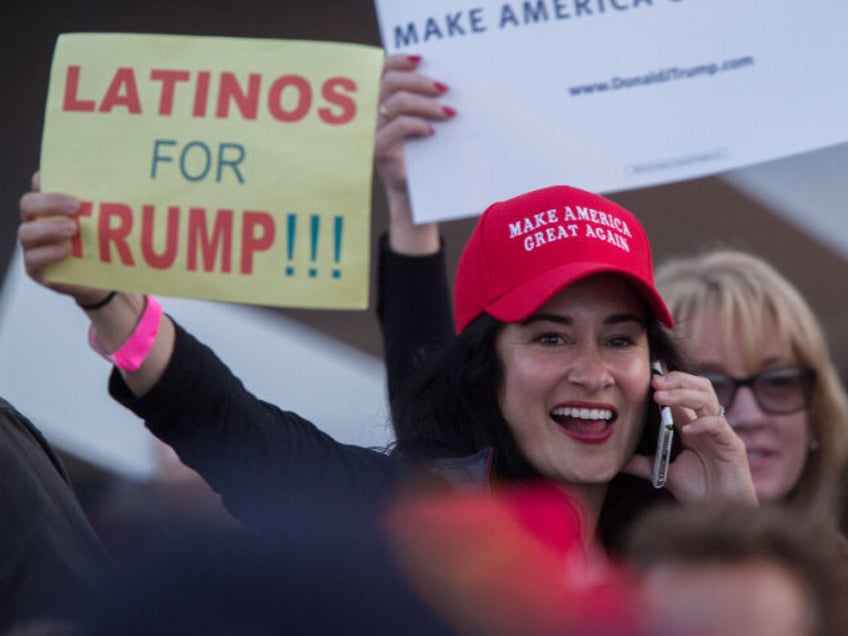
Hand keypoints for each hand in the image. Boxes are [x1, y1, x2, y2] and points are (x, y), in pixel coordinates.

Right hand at [18, 171, 111, 305]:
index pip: (39, 186)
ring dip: (50, 228)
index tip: (59, 177)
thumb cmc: (104, 245)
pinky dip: (48, 253)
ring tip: (73, 228)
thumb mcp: (107, 224)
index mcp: (51, 207)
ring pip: (27, 232)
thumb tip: (137, 183)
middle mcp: (37, 223)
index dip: (43, 179)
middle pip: (29, 204)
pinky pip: (33, 258)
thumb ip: (109, 206)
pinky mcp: (35, 268)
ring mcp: (33, 246)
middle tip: (76, 205)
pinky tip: (64, 251)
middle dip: (50, 202)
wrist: (104, 280)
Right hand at [375, 54, 454, 254]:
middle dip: (419, 80)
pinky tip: (432, 132)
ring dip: (425, 103)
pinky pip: (396, 128)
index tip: (422, 59)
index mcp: (381, 102)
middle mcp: (372, 114)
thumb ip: (428, 104)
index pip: (382, 70)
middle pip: (388, 81)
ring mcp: (373, 132)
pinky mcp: (378, 150)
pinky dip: (416, 125)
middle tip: (444, 88)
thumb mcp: (426, 126)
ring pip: (395, 102)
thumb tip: (447, 81)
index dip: (399, 60)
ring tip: (448, 112)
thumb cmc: (424, 159)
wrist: (416, 197)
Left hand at [624, 370, 756, 503]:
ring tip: (662, 397)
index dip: (669, 382)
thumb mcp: (665, 474)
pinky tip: (686, 431)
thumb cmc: (700, 493)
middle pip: (700, 388)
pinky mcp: (733, 446)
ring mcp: (722, 433)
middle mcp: (708, 425)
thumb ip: (644, 464)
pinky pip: (718, 426)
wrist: (721, 514)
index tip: (648, 377)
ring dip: (683, 395)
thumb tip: (618, 461)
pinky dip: (701, 424)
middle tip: (655, 381)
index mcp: (694, 426)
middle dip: (678, 380)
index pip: (684, 394)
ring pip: (707, 400)